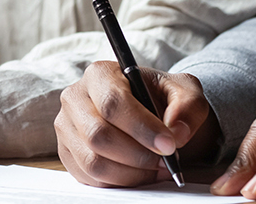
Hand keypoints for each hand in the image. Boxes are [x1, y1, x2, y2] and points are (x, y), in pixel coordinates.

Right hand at [56, 61, 220, 187]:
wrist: (148, 111)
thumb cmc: (162, 98)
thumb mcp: (185, 92)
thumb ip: (188, 106)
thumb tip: (176, 133)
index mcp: (100, 74)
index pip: (113, 103)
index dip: (142, 128)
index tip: (169, 145)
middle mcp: (75, 98)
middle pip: (99, 136)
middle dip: (137, 156)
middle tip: (165, 162)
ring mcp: (66, 127)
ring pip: (93, 162)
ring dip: (130, 174)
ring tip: (155, 168)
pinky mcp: (67, 153)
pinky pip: (89, 178)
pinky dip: (119, 182)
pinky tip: (139, 173)